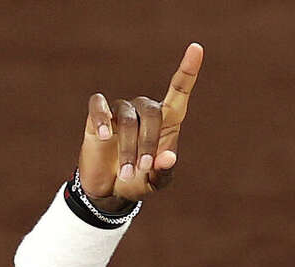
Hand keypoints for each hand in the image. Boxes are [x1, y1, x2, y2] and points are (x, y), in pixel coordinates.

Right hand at [77, 42, 202, 213]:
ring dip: (128, 147)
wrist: (108, 190)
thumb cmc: (138, 180)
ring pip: (127, 117)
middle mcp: (144, 111)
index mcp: (166, 122)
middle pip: (152, 111)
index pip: (178, 91)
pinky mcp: (98, 115)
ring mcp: (121, 112)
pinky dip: (102, 119)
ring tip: (125, 173)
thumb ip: (163, 172)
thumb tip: (168, 157)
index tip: (197, 48)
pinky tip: (105, 136)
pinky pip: (99, 106)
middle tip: (143, 168)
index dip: (188, 71)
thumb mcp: (154, 182)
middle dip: (149, 141)